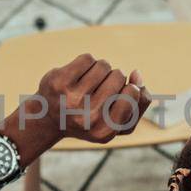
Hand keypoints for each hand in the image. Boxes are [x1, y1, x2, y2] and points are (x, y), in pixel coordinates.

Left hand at [37, 54, 152, 143]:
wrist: (50, 118)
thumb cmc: (91, 119)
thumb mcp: (120, 121)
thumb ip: (140, 102)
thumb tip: (137, 74)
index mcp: (105, 132)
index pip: (134, 94)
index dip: (130, 88)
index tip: (118, 95)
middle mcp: (88, 118)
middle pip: (119, 76)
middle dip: (114, 78)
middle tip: (99, 91)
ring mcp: (71, 99)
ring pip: (104, 65)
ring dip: (101, 70)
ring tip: (89, 83)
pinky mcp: (59, 82)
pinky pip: (88, 58)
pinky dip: (87, 63)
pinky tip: (78, 77)